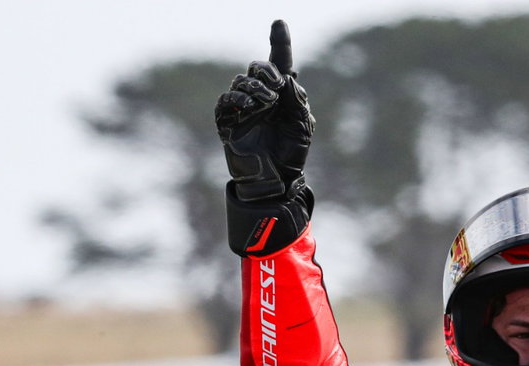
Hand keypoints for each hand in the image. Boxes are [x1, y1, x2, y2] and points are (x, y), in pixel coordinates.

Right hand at [215, 20, 313, 203]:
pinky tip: (251, 106)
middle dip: (266, 70)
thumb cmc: (291, 155)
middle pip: (257, 67)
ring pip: (241, 81)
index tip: (279, 23)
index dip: (279, 43)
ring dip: (255, 86)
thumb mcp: (302, 125)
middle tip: (277, 86)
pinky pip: (226, 100)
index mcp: (281, 95)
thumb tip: (286, 77)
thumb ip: (296, 99)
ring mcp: (242, 109)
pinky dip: (238, 98)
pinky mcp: (227, 122)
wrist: (277, 180)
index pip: (279, 64)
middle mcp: (260, 97)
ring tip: (267, 101)